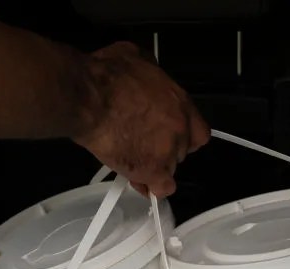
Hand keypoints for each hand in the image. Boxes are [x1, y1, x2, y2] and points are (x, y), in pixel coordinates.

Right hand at [75, 42, 209, 197]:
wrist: (90, 99)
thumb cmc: (107, 77)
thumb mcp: (136, 58)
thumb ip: (150, 74)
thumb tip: (147, 74)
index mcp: (179, 102)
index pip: (198, 131)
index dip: (183, 137)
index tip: (169, 137)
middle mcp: (179, 128)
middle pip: (181, 151)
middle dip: (163, 151)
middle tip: (141, 147)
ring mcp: (168, 151)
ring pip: (169, 169)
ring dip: (153, 167)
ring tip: (131, 160)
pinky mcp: (152, 170)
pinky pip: (161, 189)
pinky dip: (152, 188)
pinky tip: (139, 181)